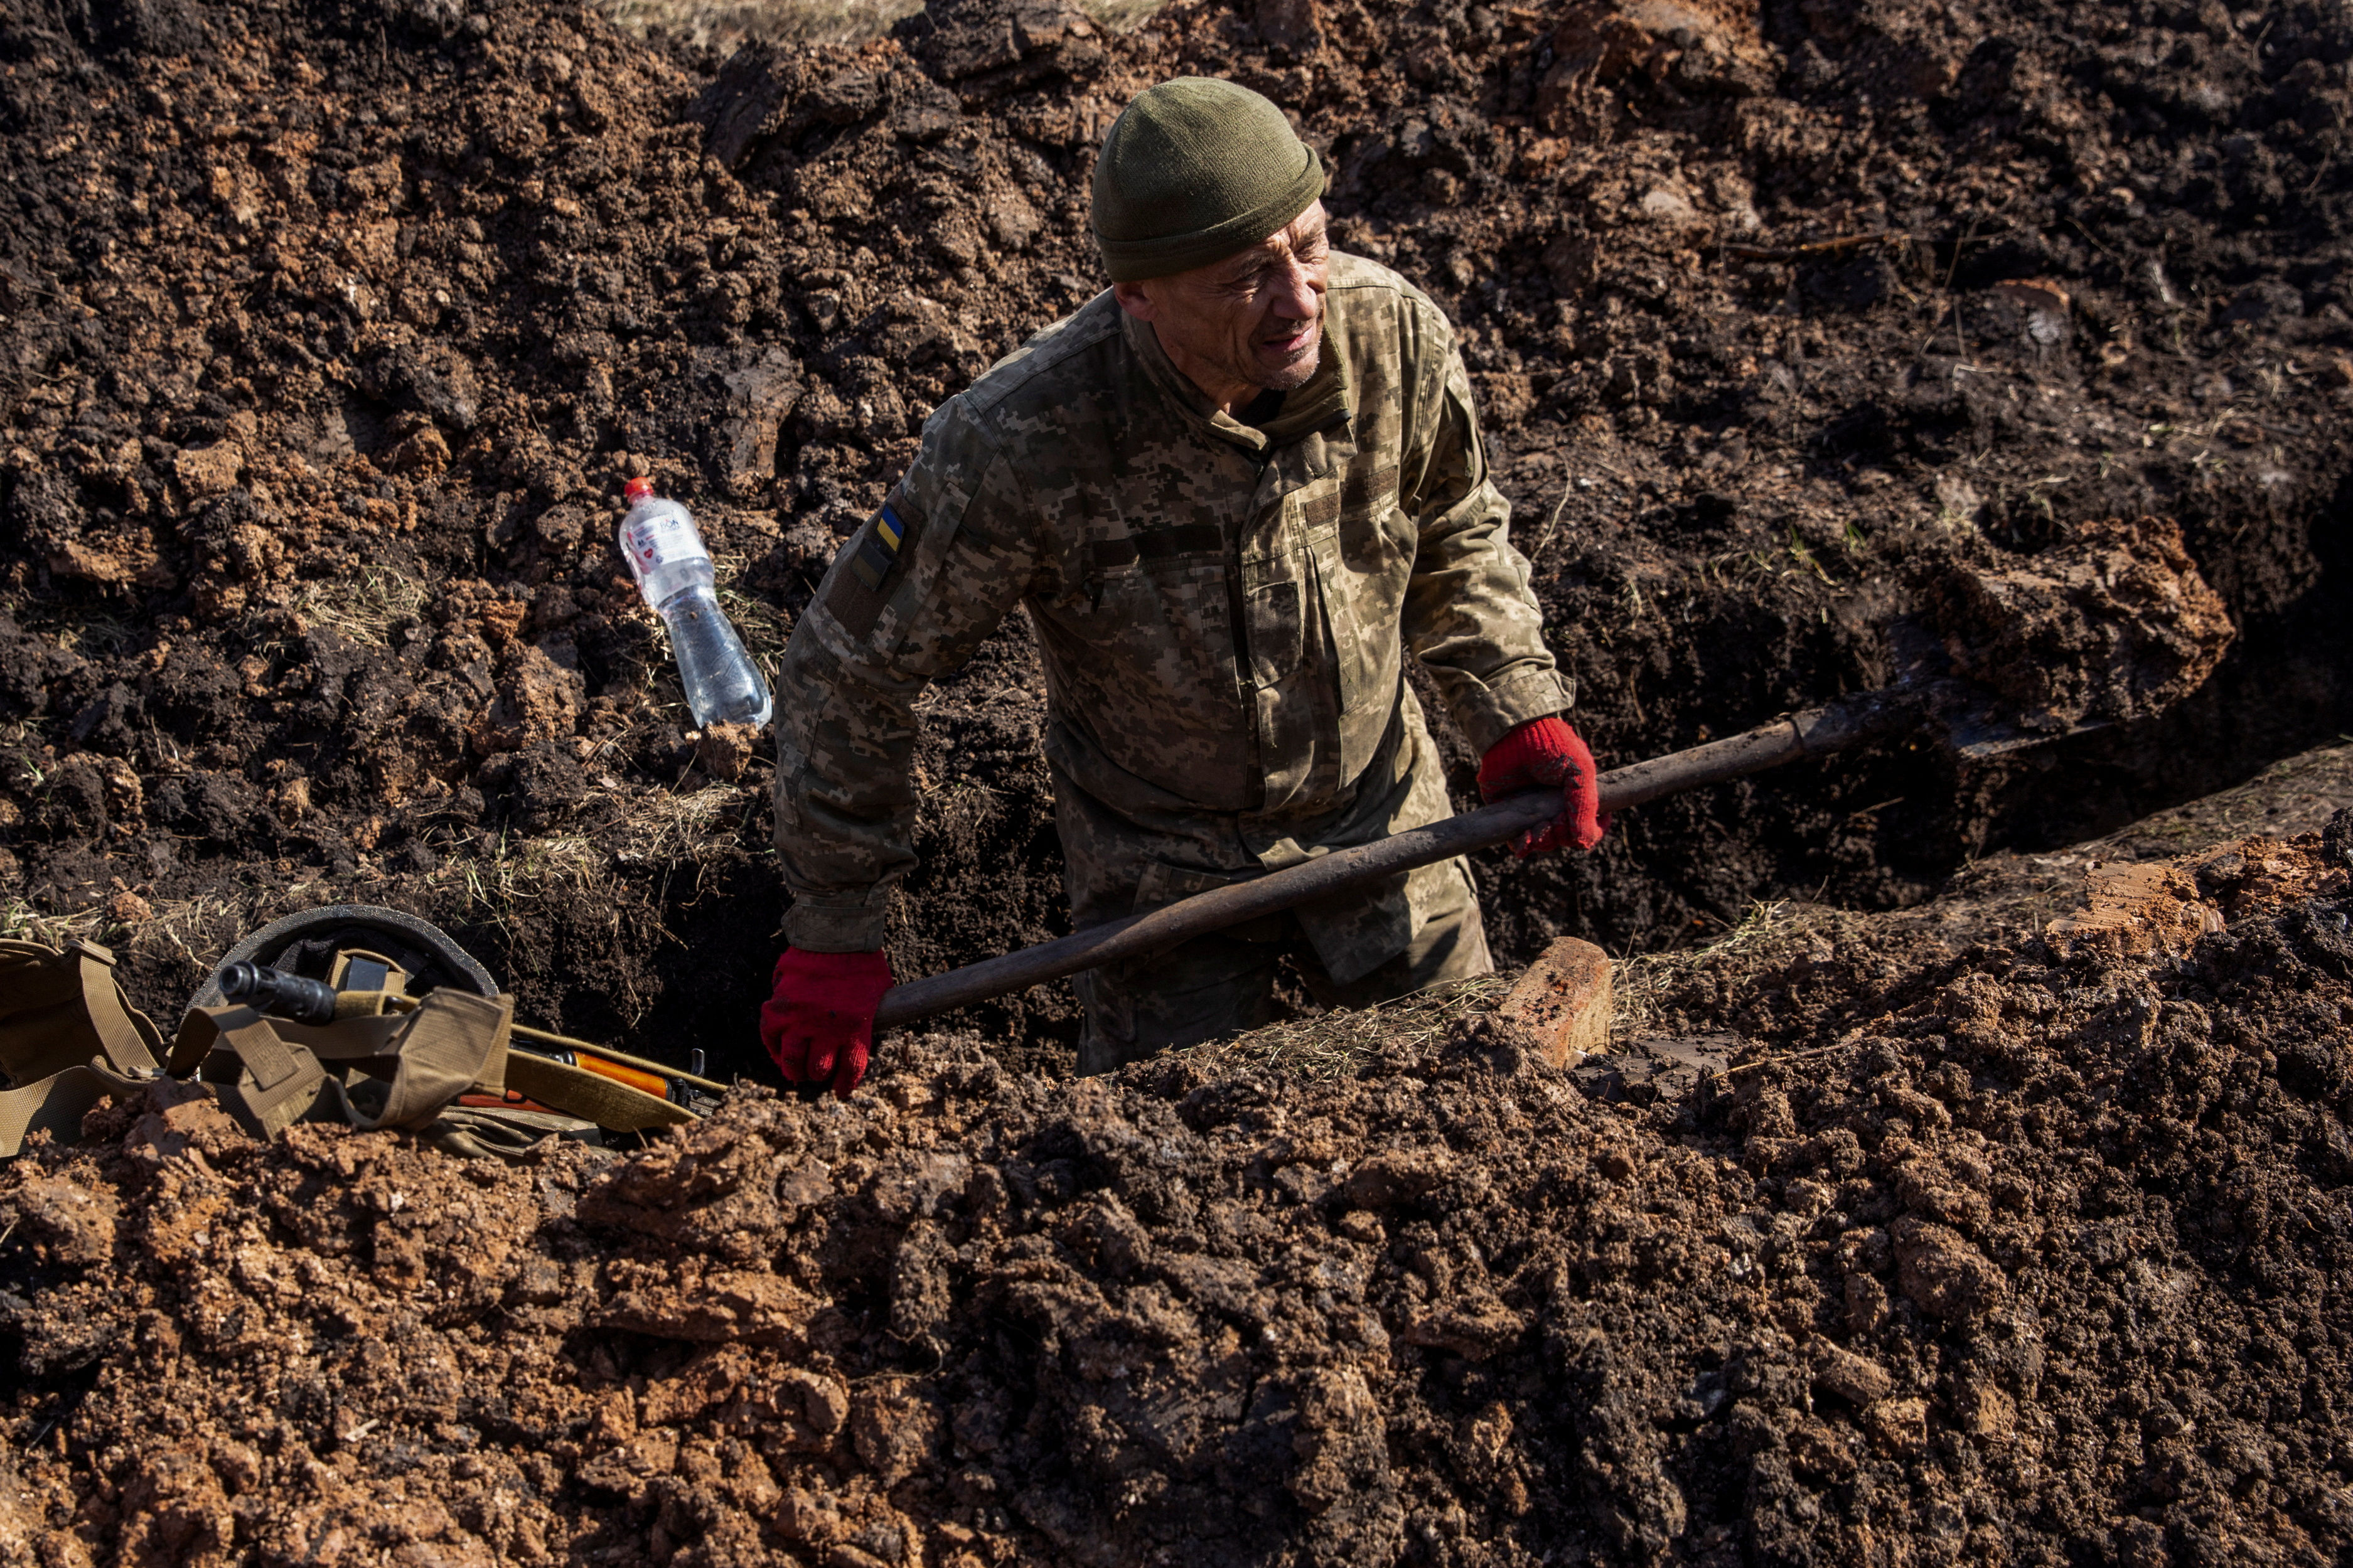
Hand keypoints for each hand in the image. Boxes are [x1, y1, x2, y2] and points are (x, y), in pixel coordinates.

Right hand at [759, 948, 892, 1098]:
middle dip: (818, 1075)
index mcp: (855, 1028)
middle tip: (817, 1073)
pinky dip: (773, 1047)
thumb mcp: (878, 995)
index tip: (840, 1091)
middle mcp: (827, 1029)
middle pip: (819, 1070)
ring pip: (792, 1060)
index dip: (844, 1085)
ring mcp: (801, 1018)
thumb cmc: (863, 963)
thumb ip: (864, 1021)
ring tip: (796, 1071)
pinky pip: (769, 1036)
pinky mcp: (780, 1006)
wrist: (838, 934)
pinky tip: (779, 1051)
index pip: (850, 1070)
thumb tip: (855, 1041)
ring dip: (794, 1069)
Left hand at [1477, 716, 1607, 856]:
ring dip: (1545, 842)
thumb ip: (1584, 807)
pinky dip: (1523, 847)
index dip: (1591, 832)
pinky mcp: (1511, 813)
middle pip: (1566, 839)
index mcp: (1577, 795)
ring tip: (1540, 828)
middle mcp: (1556, 806)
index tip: (1588, 827)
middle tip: (1556, 822)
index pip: (1590, 825)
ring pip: (1544, 843)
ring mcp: (1533, 810)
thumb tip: (1584, 843)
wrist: (1513, 734)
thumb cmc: (1551, 746)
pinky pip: (1519, 842)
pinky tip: (1525, 840)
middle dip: (1564, 837)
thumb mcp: (1579, 772)